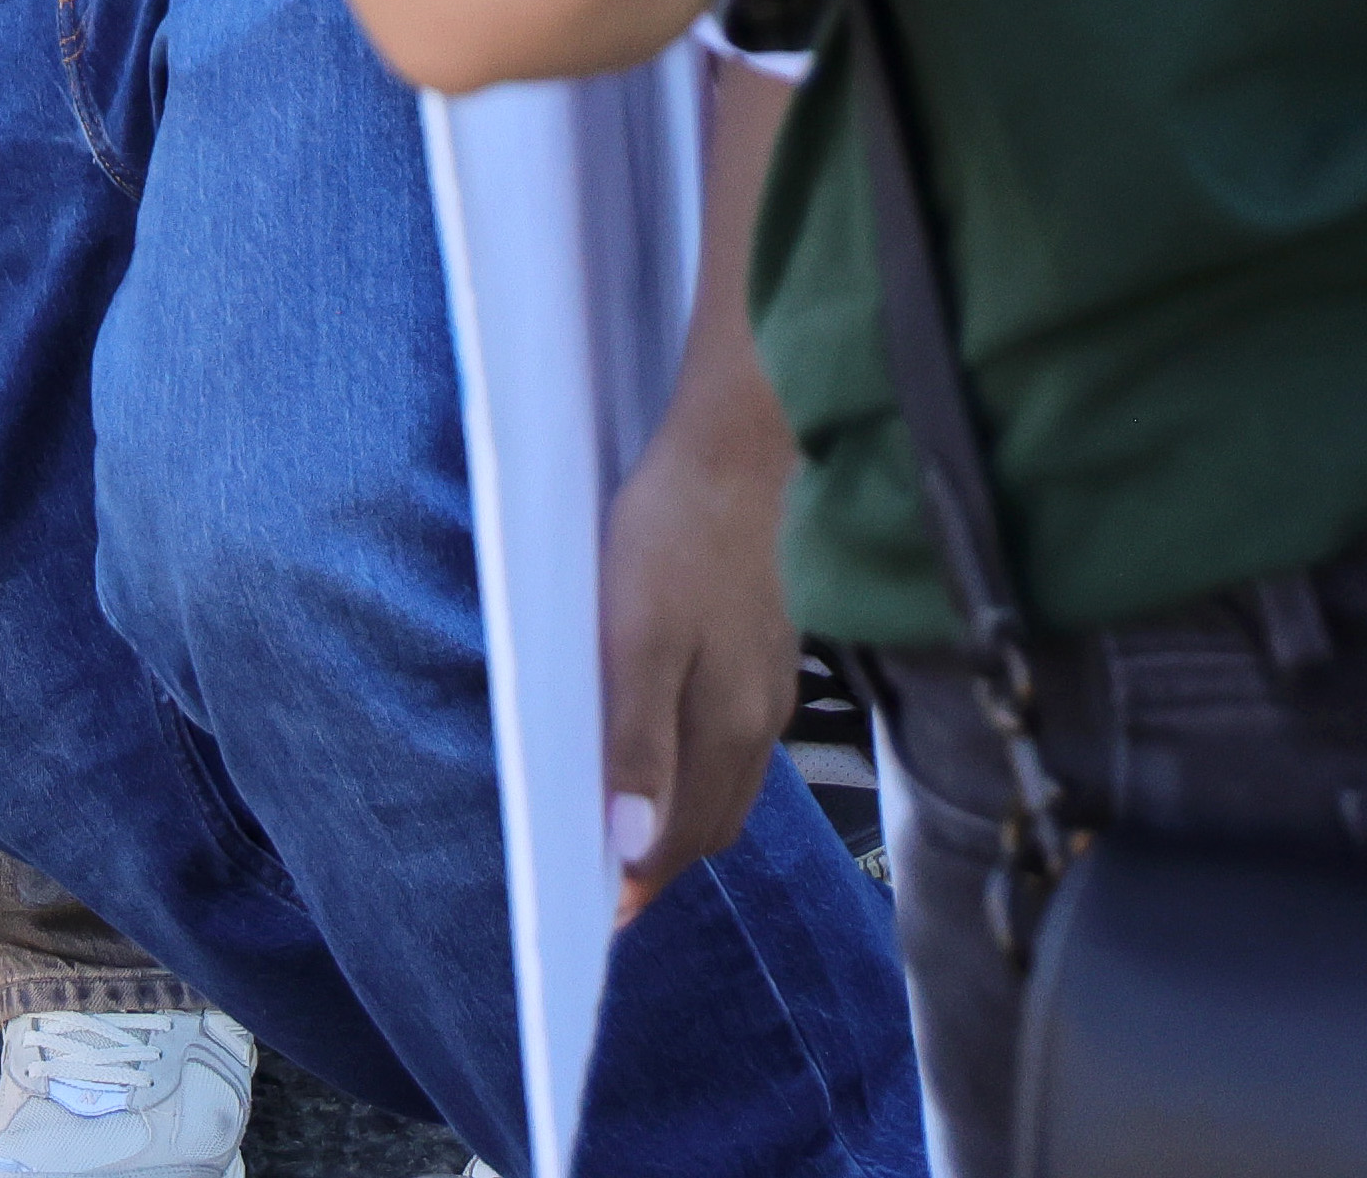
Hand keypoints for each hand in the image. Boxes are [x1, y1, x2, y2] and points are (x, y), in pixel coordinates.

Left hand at [593, 359, 803, 918]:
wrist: (739, 449)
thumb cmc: (678, 536)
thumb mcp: (637, 639)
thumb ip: (637, 746)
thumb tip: (634, 848)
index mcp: (728, 729)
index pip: (686, 840)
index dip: (643, 882)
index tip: (599, 917)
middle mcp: (759, 722)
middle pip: (711, 823)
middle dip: (662, 861)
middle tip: (605, 884)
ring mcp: (768, 686)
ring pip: (725, 783)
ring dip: (681, 817)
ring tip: (628, 831)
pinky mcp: (764, 650)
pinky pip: (732, 738)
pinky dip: (697, 766)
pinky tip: (666, 749)